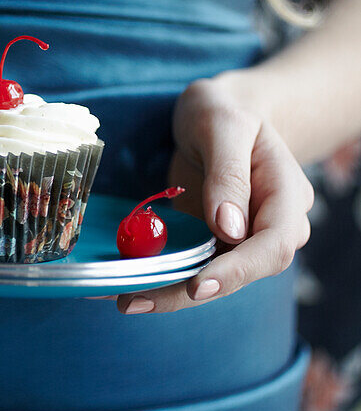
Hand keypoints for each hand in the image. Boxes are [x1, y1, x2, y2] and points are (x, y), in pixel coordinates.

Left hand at [116, 76, 313, 313]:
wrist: (219, 114)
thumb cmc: (224, 110)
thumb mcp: (223, 124)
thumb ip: (228, 172)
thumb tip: (228, 228)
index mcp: (287, 195)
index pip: (273, 245)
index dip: (237, 271)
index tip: (198, 285)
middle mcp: (271, 226)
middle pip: (241, 272)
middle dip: (189, 293)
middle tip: (134, 300)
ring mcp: (243, 238)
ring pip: (213, 277)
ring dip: (169, 293)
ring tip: (124, 299)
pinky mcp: (213, 243)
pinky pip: (192, 266)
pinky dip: (160, 277)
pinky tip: (124, 284)